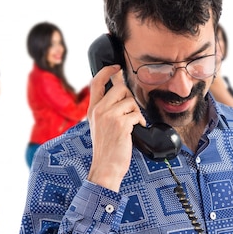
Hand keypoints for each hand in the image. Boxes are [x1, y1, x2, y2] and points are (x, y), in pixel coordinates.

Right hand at [86, 65, 144, 191]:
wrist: (106, 166)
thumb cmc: (106, 149)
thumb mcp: (98, 126)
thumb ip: (104, 110)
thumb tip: (120, 96)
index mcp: (92, 110)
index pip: (97, 82)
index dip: (107, 71)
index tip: (116, 67)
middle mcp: (98, 110)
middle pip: (119, 88)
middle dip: (129, 98)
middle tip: (131, 110)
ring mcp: (109, 116)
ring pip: (130, 101)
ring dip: (136, 112)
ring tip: (133, 123)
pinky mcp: (121, 124)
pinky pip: (136, 114)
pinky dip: (140, 121)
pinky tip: (137, 129)